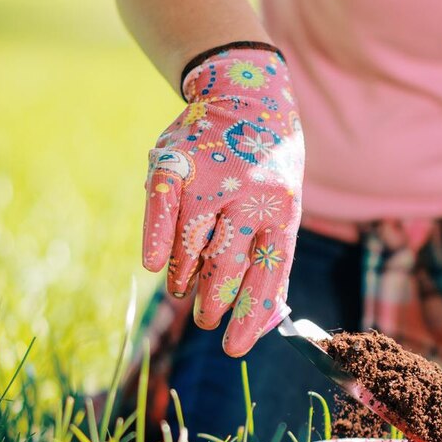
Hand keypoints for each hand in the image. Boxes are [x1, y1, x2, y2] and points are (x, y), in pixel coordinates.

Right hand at [141, 45, 303, 355]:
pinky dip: (157, 240)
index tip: (233, 349)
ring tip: (183, 290)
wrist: (246, 93)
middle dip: (212, 301)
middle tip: (204, 319)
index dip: (249, 316)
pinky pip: (160, 210)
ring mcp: (210, 176)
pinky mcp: (174, 161)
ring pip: (190, 245)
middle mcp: (249, 193)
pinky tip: (157, 266)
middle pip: (225, 266)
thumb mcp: (284, 206)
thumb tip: (267, 322)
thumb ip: (272, 256)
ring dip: (185, 277)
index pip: (267, 275)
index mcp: (282, 209)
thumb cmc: (266, 165)